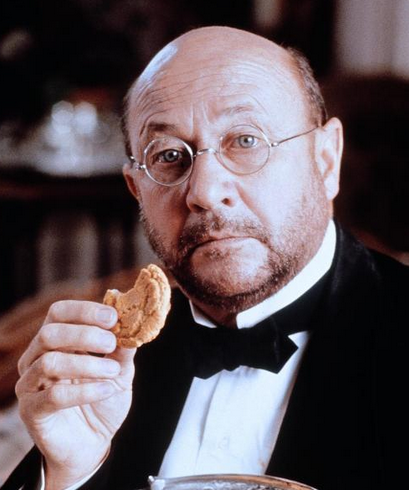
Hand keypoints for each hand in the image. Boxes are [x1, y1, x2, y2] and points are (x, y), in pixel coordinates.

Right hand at [15, 300, 135, 489]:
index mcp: (57, 341)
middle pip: (50, 332)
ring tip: (113, 371)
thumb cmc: (102, 400)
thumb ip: (123, 348)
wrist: (93, 442)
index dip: (84, 310)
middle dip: (85, 334)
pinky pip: (53, 396)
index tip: (112, 316)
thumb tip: (132, 322)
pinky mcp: (31, 410)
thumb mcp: (120, 370)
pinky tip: (106, 390)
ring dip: (87, 363)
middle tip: (111, 342)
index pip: (59, 312)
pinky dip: (85, 391)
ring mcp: (31, 384)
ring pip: (50, 361)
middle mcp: (37, 358)